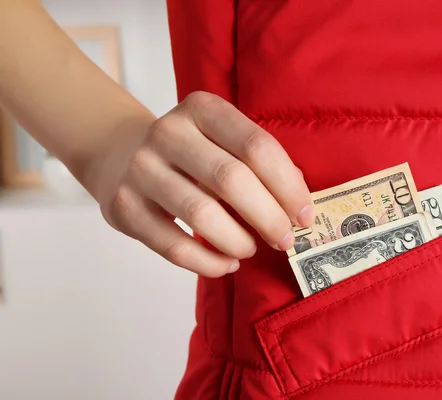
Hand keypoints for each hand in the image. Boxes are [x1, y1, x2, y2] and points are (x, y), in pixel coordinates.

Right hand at [85, 91, 313, 276]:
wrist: (121, 155)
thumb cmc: (191, 153)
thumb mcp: (223, 140)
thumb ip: (260, 165)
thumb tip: (298, 206)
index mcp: (202, 108)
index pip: (256, 146)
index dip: (288, 186)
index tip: (304, 216)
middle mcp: (168, 132)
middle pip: (231, 179)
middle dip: (269, 217)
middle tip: (285, 240)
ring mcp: (141, 169)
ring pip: (201, 215)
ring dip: (238, 241)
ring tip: (251, 249)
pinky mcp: (123, 207)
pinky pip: (173, 246)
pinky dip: (208, 263)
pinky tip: (226, 264)